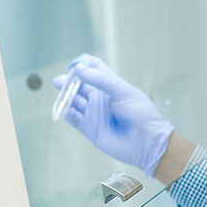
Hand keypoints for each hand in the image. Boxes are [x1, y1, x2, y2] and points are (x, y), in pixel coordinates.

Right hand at [54, 54, 173, 175]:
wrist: (146, 142)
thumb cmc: (141, 114)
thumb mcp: (123, 91)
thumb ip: (101, 80)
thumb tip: (79, 69)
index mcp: (110, 85)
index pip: (94, 69)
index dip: (84, 64)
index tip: (77, 64)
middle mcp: (100, 98)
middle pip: (79, 85)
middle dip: (69, 81)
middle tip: (60, 80)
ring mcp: (94, 113)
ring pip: (74, 101)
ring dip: (66, 97)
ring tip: (62, 94)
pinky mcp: (89, 129)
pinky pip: (74, 119)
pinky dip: (68, 114)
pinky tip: (66, 109)